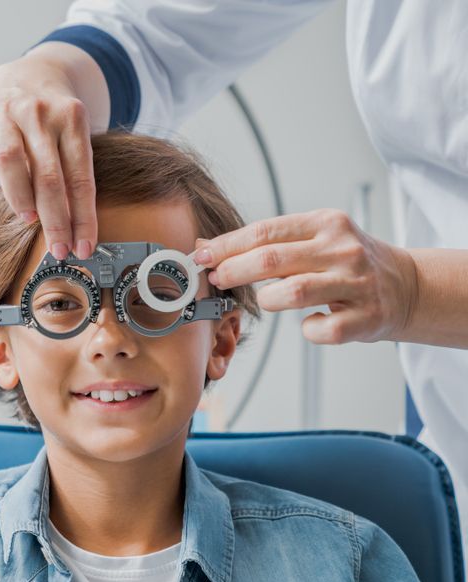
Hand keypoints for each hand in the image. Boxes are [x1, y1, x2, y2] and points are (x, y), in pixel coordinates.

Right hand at [0, 45, 105, 259]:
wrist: (27, 74)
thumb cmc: (51, 122)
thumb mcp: (72, 136)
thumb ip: (72, 172)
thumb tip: (75, 231)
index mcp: (71, 118)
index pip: (80, 177)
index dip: (82, 217)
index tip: (83, 247)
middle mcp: (39, 112)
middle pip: (49, 174)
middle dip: (55, 219)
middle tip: (58, 248)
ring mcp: (5, 111)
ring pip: (10, 161)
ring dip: (20, 197)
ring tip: (28, 220)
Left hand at [194, 209, 417, 344]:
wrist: (406, 286)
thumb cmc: (345, 263)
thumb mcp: (312, 240)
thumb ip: (264, 243)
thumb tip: (205, 248)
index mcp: (326, 224)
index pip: (264, 231)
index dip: (227, 246)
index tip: (201, 256)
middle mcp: (343, 249)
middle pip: (272, 260)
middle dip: (235, 271)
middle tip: (217, 279)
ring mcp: (357, 283)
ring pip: (294, 293)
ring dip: (268, 300)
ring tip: (267, 300)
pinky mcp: (367, 317)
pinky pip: (322, 330)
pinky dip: (308, 330)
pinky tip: (310, 322)